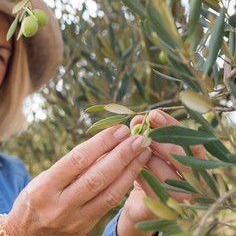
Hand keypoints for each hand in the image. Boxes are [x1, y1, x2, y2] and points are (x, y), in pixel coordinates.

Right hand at [2, 125, 151, 235]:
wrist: (25, 235)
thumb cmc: (33, 200)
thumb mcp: (42, 180)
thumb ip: (69, 168)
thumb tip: (103, 145)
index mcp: (44, 187)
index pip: (77, 160)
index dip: (101, 143)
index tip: (118, 130)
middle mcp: (60, 206)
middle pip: (97, 177)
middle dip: (121, 155)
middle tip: (138, 138)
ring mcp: (74, 220)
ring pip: (109, 193)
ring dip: (129, 171)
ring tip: (143, 152)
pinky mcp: (86, 229)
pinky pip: (109, 205)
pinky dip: (123, 186)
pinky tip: (133, 172)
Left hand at [117, 109, 206, 234]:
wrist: (141, 203)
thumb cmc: (148, 170)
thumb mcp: (147, 150)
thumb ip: (144, 134)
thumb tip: (138, 119)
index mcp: (195, 164)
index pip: (191, 142)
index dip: (172, 126)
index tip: (153, 115)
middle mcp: (194, 182)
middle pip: (180, 155)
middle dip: (156, 140)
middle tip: (140, 132)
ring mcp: (180, 197)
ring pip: (162, 171)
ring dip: (144, 158)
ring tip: (131, 152)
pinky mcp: (163, 210)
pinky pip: (148, 186)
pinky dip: (137, 173)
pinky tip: (128, 168)